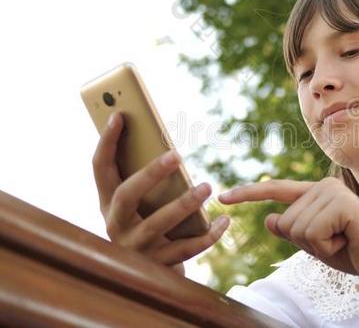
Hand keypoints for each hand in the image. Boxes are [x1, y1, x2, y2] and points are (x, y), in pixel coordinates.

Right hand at [92, 112, 229, 274]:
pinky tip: (224, 221)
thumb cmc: (150, 227)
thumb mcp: (142, 205)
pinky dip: (208, 236)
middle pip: (127, 196)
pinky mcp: (158, 267)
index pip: (99, 169)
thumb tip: (170, 147)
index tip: (119, 114)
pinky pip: (186, 250)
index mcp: (108, 204)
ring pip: (158, 224)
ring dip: (184, 203)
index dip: (106, 142)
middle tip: (178, 154)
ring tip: (207, 186)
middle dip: (151, 173)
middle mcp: (115, 226)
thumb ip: (147, 181)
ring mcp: (135, 248)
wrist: (149, 279)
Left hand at [218, 177, 358, 280]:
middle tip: (336, 242)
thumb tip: (269, 219)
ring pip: (296, 229)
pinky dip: (326, 246)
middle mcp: (322, 186)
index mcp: (316, 193)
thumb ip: (294, 231)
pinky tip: (346, 240)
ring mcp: (332, 192)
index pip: (276, 191)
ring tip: (343, 241)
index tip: (223, 197)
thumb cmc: (353, 252)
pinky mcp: (341, 203)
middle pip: (285, 221)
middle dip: (306, 243)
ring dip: (318, 246)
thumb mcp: (316, 244)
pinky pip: (312, 232)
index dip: (248, 194)